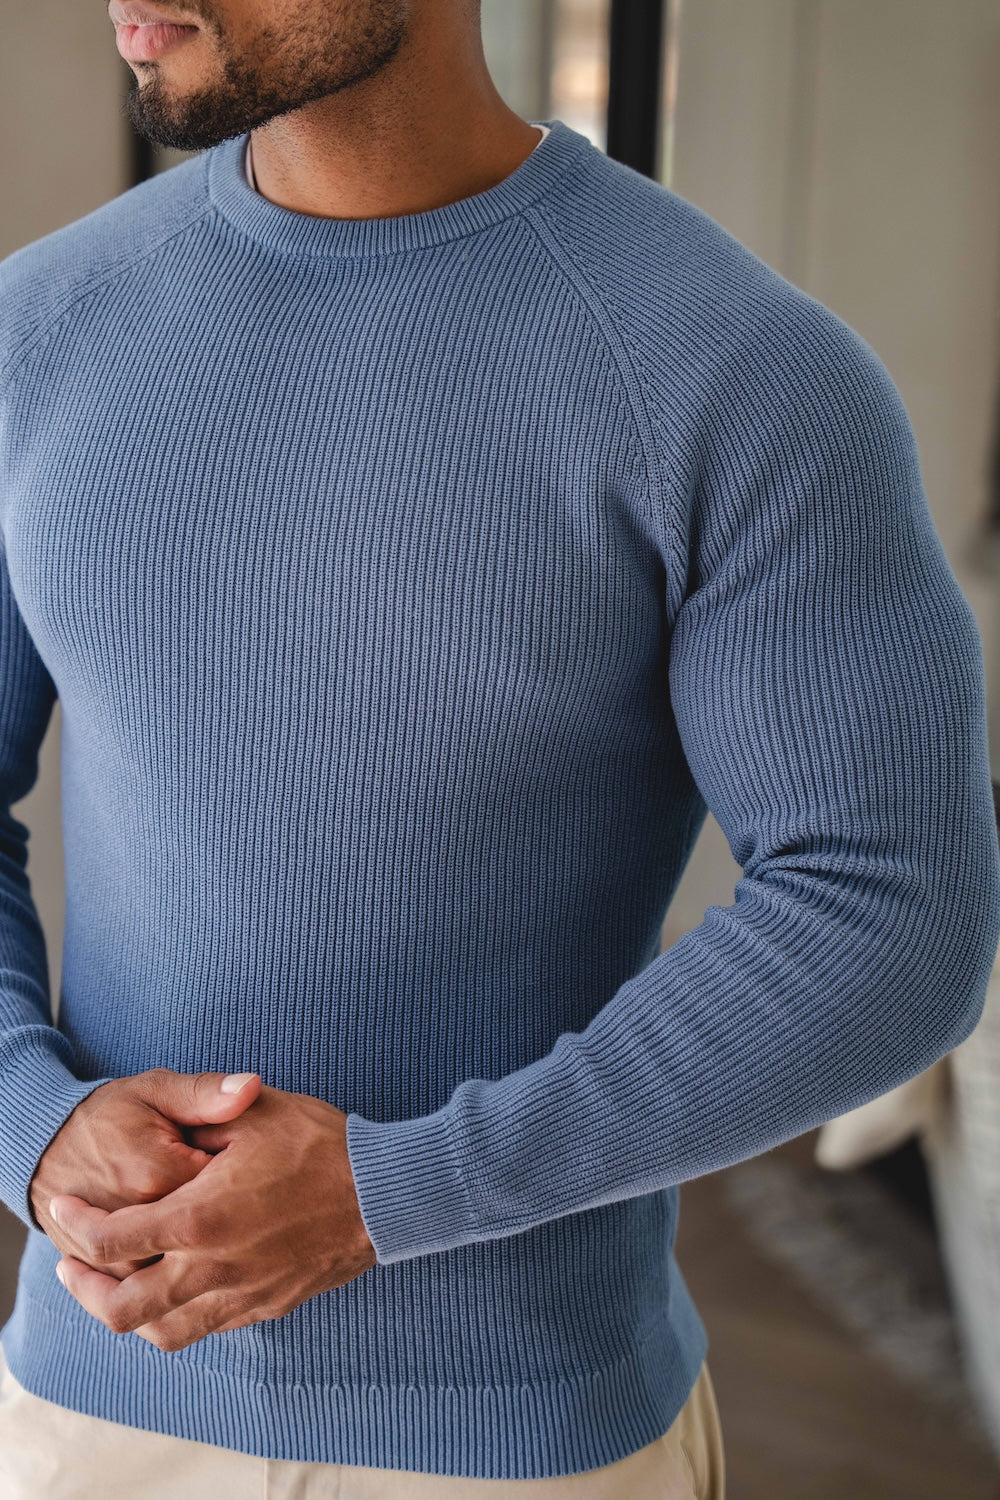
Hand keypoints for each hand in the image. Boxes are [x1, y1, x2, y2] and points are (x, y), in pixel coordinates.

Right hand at [29, 1069, 262, 1278]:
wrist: (45, 1149)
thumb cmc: (110, 1114)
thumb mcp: (156, 1090)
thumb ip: (206, 1092)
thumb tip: (251, 1088)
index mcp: (158, 1174)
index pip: (230, 1185)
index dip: (246, 1171)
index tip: (240, 1156)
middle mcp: (138, 1223)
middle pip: (211, 1232)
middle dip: (224, 1211)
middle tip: (218, 1184)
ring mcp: (120, 1255)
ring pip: (184, 1268)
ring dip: (204, 1249)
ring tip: (204, 1213)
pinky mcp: (107, 1275)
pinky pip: (155, 1288)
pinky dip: (178, 1273)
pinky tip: (189, 1245)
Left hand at [48, 1085, 376, 1350]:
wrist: (385, 1193)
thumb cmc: (322, 1146)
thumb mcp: (254, 1113)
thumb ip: (201, 1120)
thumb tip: (170, 1133)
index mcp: (201, 1218)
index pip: (114, 1239)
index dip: (77, 1225)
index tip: (64, 1209)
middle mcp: (214, 1268)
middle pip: (123, 1308)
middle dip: (86, 1288)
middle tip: (72, 1264)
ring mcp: (242, 1294)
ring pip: (162, 1333)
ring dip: (127, 1314)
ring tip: (115, 1286)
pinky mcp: (266, 1306)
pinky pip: (206, 1328)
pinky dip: (176, 1316)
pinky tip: (175, 1289)